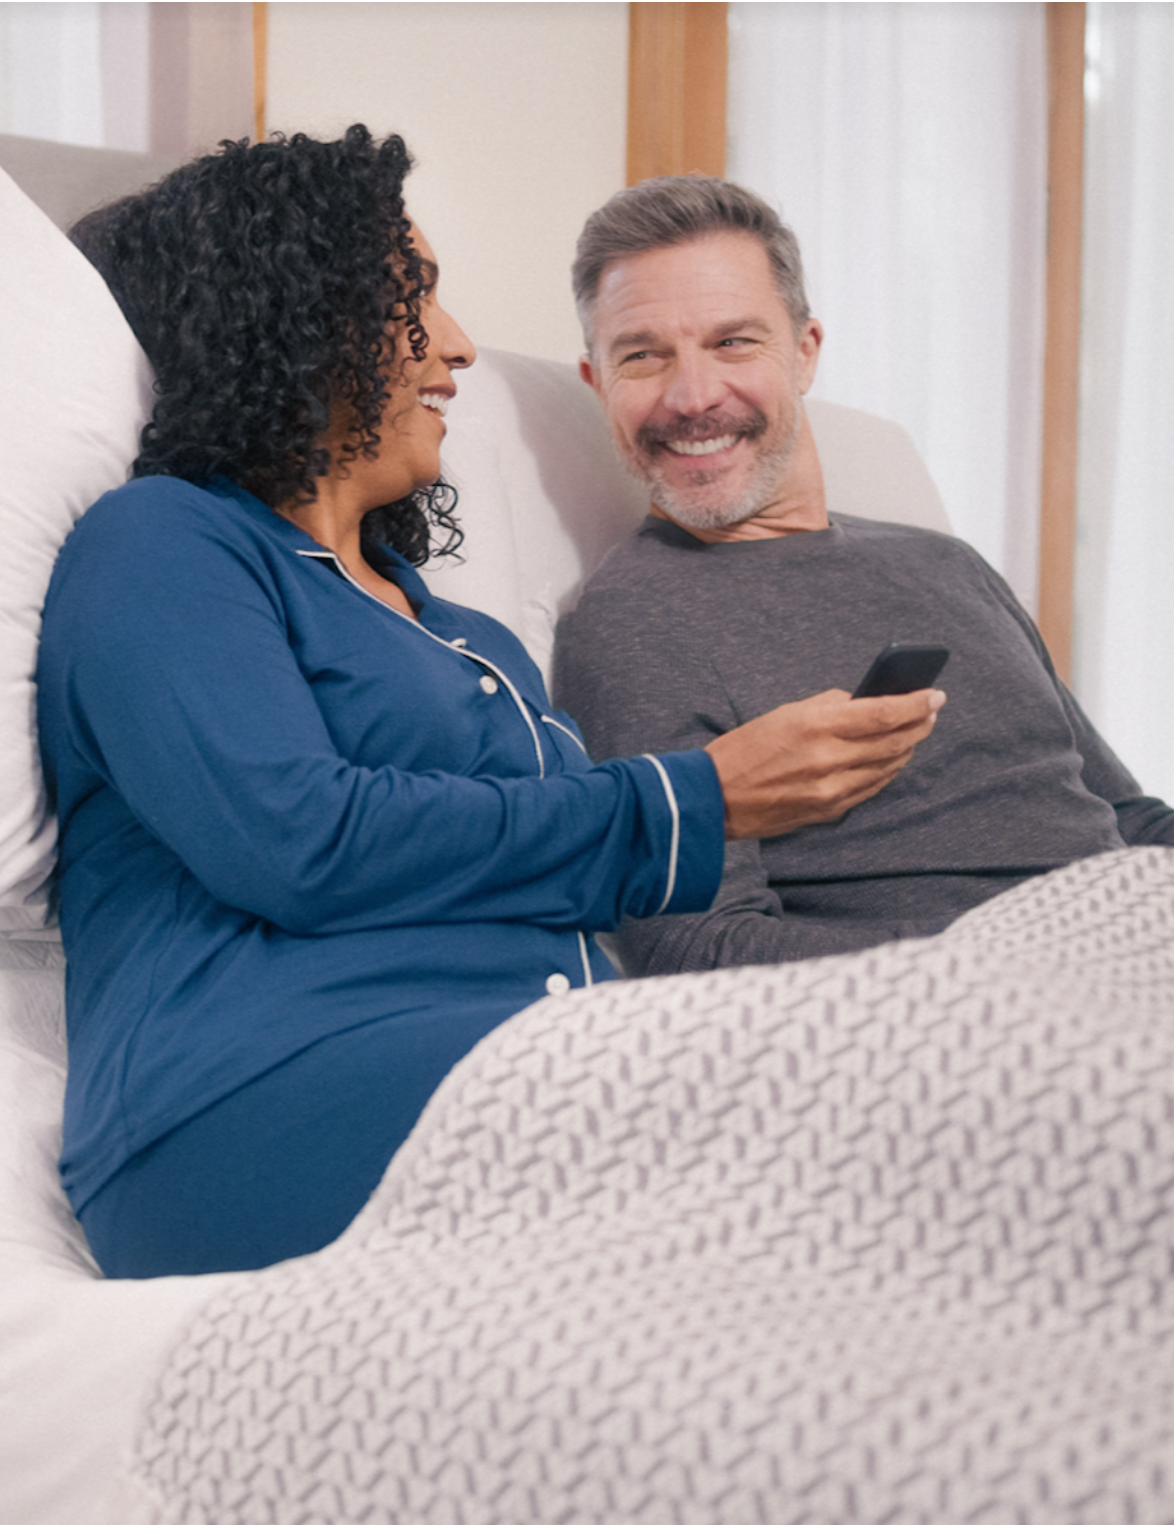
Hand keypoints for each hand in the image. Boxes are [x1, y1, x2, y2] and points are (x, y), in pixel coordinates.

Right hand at [705, 687, 944, 840]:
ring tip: (915, 732)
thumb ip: (829, 706)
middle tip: (931, 711)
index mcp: (816, 726)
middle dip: (919, 724)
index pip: (883, 713)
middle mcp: (829, 760)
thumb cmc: (745, 749)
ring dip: (907, 747)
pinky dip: (887, 770)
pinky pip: (872, 788)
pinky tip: (892, 758)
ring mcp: (831, 789)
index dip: (915, 704)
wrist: (716, 797)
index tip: (934, 694)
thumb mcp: (785, 713)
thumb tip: (864, 703)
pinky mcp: (829, 810)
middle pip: (894, 741)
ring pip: (888, 766)